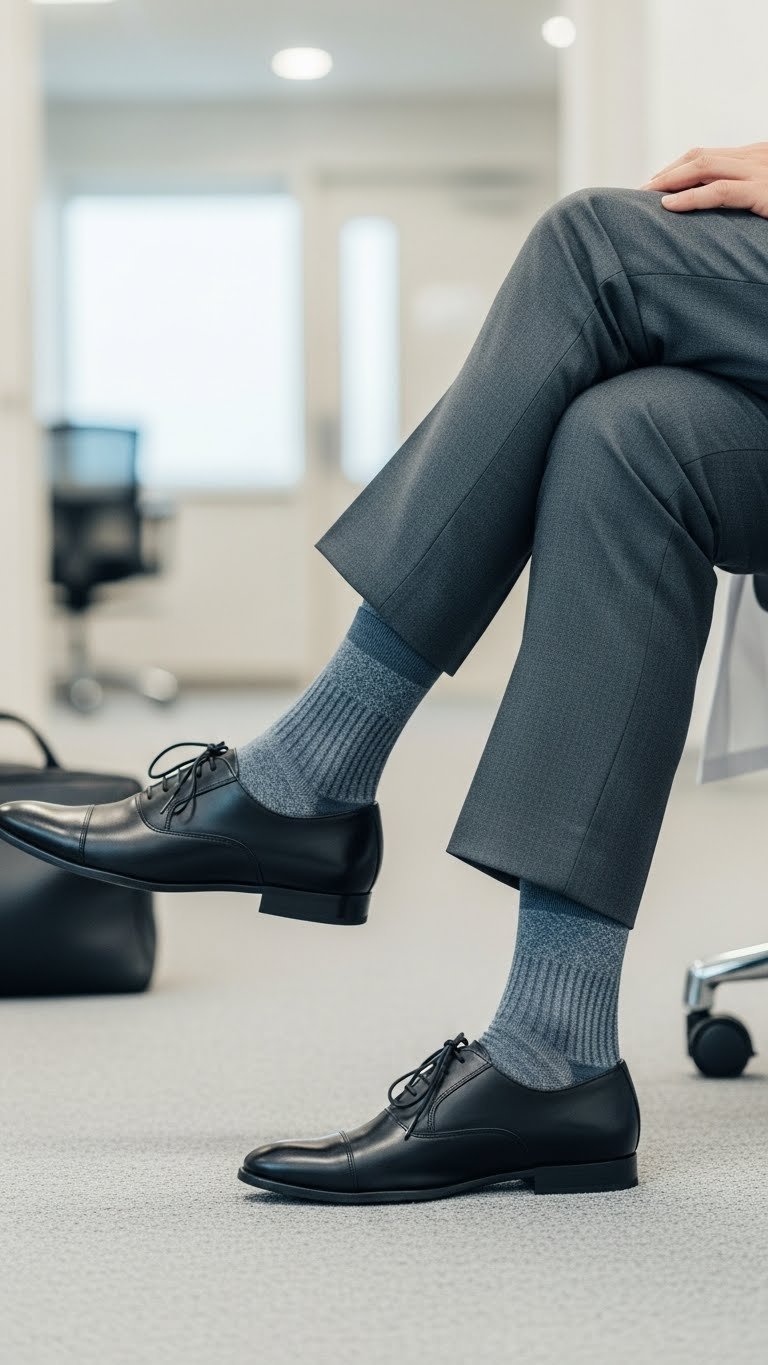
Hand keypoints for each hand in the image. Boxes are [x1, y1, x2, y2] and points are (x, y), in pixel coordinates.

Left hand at [639, 141, 767, 217]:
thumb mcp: (763, 192)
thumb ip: (743, 189)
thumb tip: (713, 202)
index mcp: (754, 156)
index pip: (707, 156)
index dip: (677, 169)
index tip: (655, 185)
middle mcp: (755, 157)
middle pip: (699, 158)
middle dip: (667, 173)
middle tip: (642, 191)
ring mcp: (758, 171)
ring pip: (703, 167)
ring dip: (669, 181)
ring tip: (646, 196)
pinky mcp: (763, 191)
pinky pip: (719, 191)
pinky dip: (690, 197)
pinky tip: (669, 205)